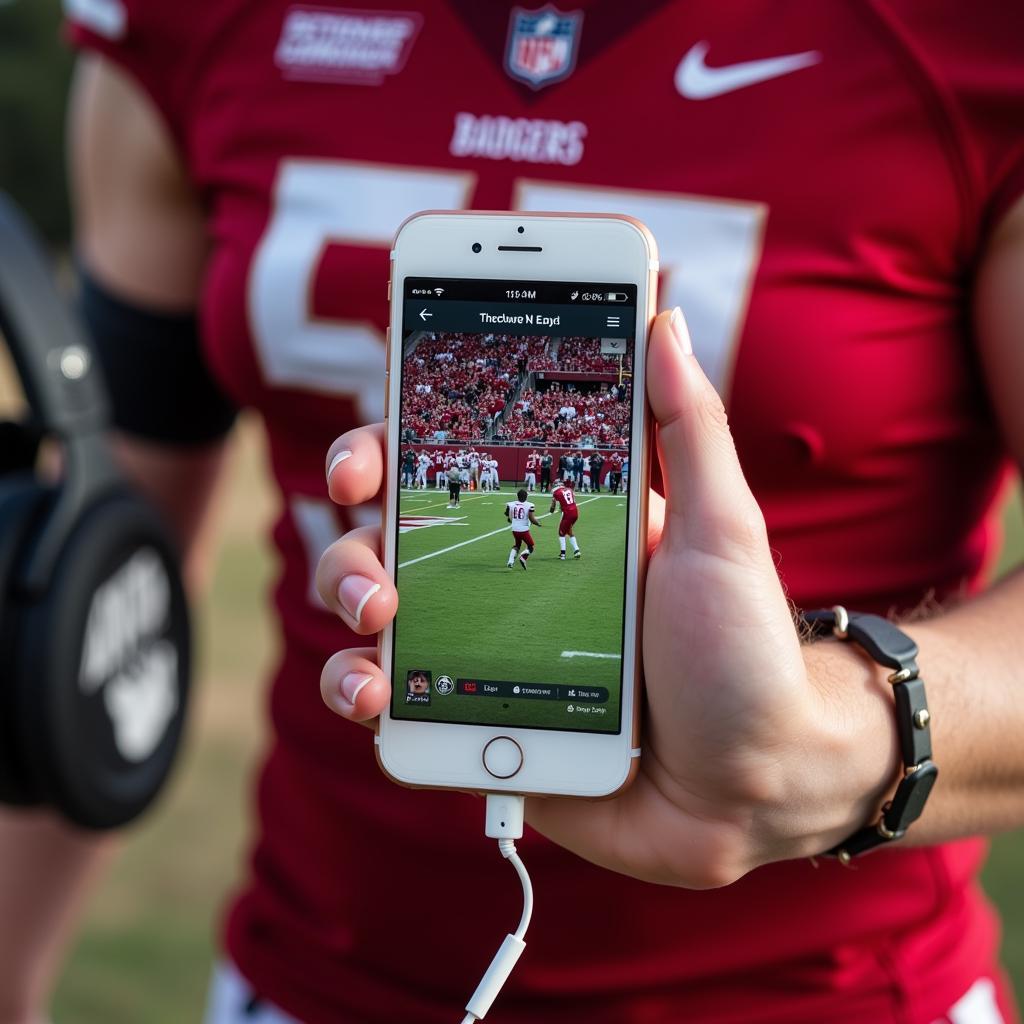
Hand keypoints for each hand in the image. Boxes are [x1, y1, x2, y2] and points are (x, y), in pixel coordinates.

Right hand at [317, 310, 898, 886]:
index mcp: (555, 522)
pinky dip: (360, 692)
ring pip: (373, 610)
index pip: (457, 464)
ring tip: (378, 619)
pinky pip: (391, 703)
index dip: (396, 441)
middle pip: (393, 530)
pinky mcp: (473, 720)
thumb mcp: (722, 530)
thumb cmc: (743, 650)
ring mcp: (481, 652)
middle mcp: (505, 581)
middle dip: (362, 511)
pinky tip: (377, 697)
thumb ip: (689, 428)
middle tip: (362, 506)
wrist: (751, 787)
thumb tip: (666, 317)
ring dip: (347, 593)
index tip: (370, 440)